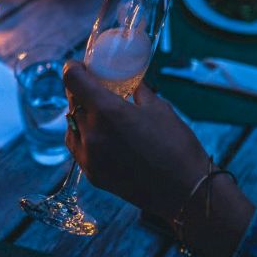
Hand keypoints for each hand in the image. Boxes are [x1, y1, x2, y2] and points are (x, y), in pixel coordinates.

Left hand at [63, 60, 254, 256]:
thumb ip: (137, 91)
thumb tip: (129, 81)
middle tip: (94, 86)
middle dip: (80, 91)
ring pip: (71, 125)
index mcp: (107, 111)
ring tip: (99, 112)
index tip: (79, 66)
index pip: (72, 80)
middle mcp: (92, 133)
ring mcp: (89, 157)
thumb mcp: (158, 108)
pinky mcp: (93, 174)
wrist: (185, 191)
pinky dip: (83, 136)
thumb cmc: (177, 145)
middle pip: (72, 102)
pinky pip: (77, 147)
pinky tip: (100, 134)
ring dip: (80, 114)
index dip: (72, 68)